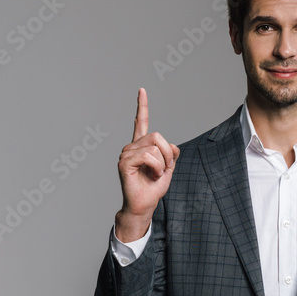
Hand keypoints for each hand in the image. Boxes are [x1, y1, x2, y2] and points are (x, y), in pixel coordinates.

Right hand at [115, 88, 179, 241]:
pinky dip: (156, 167)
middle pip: (157, 136)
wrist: (144, 205)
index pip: (141, 122)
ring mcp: (126, 154)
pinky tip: (152, 175)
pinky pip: (148, 156)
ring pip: (154, 147)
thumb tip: (172, 146)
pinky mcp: (124, 162)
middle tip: (165, 168)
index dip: (142, 106)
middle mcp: (131, 147)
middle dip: (168, 153)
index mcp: (141, 146)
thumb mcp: (168, 168)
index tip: (142, 90)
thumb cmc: (153, 188)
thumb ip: (171, 154)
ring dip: (162, 163)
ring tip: (156, 174)